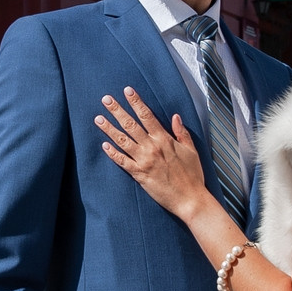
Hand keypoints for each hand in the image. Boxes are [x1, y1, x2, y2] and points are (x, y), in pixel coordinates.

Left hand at [95, 88, 209, 219]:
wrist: (190, 199)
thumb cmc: (193, 175)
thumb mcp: (191, 150)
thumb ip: (182, 133)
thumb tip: (175, 117)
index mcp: (164, 139)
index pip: (147, 115)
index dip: (136, 102)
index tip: (127, 91)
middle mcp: (152, 147)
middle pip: (131, 124)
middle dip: (117, 110)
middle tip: (106, 99)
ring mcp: (144, 161)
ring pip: (123, 141)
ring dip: (109, 129)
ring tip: (98, 119)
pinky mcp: (139, 175)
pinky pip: (122, 162)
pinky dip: (113, 154)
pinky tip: (104, 145)